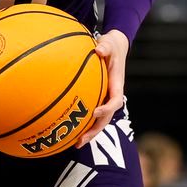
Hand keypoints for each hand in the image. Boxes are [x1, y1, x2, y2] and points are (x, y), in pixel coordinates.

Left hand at [76, 29, 127, 146]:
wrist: (115, 47)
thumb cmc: (111, 45)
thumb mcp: (109, 43)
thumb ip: (105, 46)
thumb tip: (98, 49)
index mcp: (117, 85)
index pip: (115, 101)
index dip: (107, 109)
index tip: (95, 112)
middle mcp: (112, 95)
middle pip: (106, 118)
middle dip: (95, 130)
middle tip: (81, 140)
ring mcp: (106, 98)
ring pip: (100, 120)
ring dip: (90, 132)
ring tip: (75, 144)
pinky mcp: (99, 98)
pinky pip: (92, 113)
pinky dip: (84, 123)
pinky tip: (70, 129)